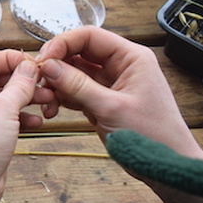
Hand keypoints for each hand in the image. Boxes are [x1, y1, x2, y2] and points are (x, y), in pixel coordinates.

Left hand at [0, 49, 46, 202]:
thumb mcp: (3, 107)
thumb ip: (19, 84)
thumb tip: (29, 66)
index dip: (11, 58)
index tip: (34, 61)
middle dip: (23, 80)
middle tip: (47, 82)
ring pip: (4, 100)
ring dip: (26, 99)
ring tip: (48, 101)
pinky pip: (6, 119)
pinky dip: (22, 118)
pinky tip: (38, 122)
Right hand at [34, 26, 202, 159]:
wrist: (165, 166)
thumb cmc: (152, 134)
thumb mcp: (110, 108)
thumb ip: (77, 85)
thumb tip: (48, 65)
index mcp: (131, 58)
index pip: (90, 36)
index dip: (63, 43)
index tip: (42, 59)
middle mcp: (120, 66)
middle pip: (79, 53)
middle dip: (56, 65)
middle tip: (37, 81)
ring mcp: (110, 83)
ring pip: (74, 72)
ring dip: (56, 84)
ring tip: (46, 101)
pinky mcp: (102, 100)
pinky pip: (75, 91)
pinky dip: (62, 98)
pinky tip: (53, 110)